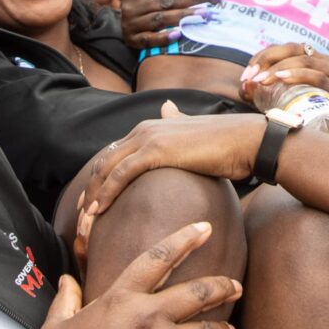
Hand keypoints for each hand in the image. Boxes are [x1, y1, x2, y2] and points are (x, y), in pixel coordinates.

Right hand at [23, 222, 240, 328]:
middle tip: (235, 286)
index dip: (185, 239)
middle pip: (199, 293)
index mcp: (121, 300)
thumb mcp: (56, 328)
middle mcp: (149, 319)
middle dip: (222, 286)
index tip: (204, 228)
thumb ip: (66, 299)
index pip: (159, 258)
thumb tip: (68, 281)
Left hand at [76, 103, 263, 255]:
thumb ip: (176, 122)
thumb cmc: (227, 144)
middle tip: (80, 216)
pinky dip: (105, 193)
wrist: (248, 141)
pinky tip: (98, 212)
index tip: (92, 202)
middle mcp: (144, 128)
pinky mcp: (155, 150)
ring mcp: (148, 137)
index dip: (101, 178)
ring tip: (84, 221)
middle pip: (105, 162)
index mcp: (151, 126)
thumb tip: (167, 107)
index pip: (116, 154)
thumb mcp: (194, 132)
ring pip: (107, 169)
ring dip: (92, 196)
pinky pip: (120, 174)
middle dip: (89, 189)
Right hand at [119, 0, 217, 49]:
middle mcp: (131, 5)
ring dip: (184, 16)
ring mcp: (131, 24)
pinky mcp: (133, 40)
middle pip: (167, 1)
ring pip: (160, 19)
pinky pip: (149, 40)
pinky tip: (180, 34)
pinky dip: (164, 38)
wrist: (127, 23)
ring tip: (205, 14)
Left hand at [240, 42, 328, 110]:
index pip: (279, 49)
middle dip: (268, 60)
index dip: (260, 57)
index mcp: (304, 56)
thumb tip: (243, 85)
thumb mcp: (274, 98)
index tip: (246, 75)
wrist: (327, 131)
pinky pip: (315, 75)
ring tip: (263, 81)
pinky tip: (282, 79)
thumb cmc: (297, 111)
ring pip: (302, 60)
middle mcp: (318, 58)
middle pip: (291, 49)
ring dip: (279, 69)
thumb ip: (257, 92)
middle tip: (252, 77)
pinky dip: (297, 74)